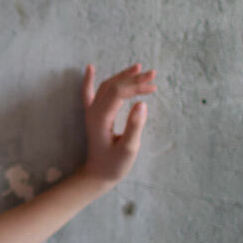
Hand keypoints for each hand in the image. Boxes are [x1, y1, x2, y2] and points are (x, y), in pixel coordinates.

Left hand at [78, 62, 156, 187]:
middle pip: (113, 86)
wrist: (98, 175)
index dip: (136, 87)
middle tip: (153, 74)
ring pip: (105, 87)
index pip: (119, 93)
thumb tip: (142, 104)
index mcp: (101, 118)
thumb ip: (134, 126)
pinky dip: (90, 80)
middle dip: (133, 79)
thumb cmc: (114, 165)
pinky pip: (88, 93)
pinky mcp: (93, 115)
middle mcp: (94, 111)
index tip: (153, 88)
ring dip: (122, 76)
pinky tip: (90, 68)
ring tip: (138, 68)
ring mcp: (91, 112)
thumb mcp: (128, 149)